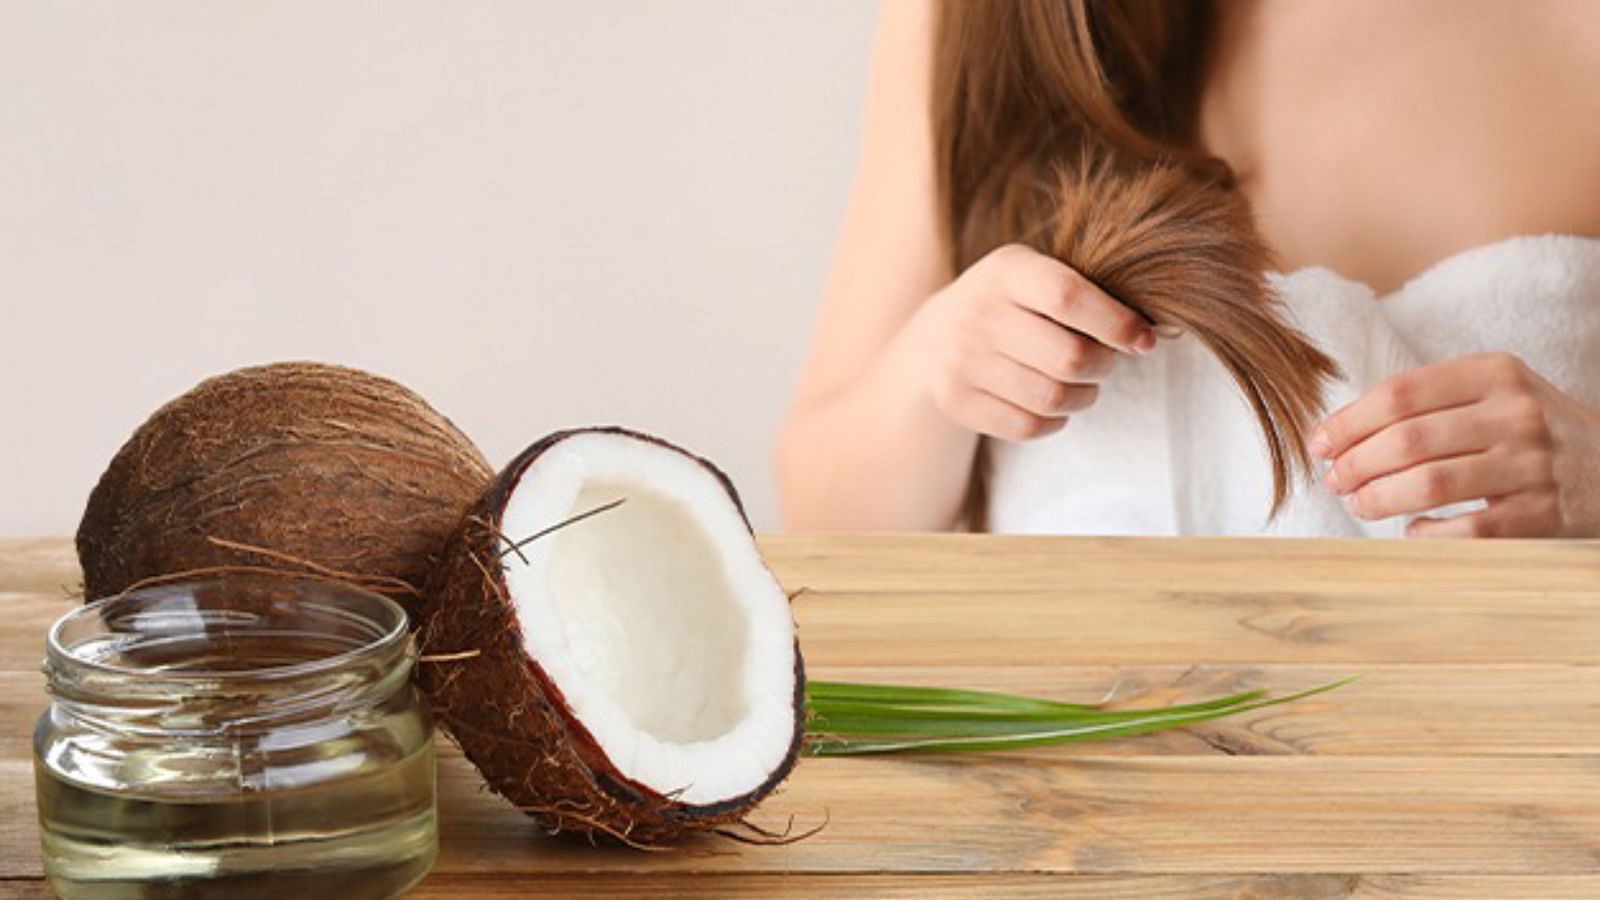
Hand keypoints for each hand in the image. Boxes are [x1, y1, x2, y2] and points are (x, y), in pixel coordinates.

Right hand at [904, 243, 1154, 441]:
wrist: (931, 338)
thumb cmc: (1008, 303)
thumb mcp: (1033, 275)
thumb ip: (1082, 293)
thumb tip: (1144, 336)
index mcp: (1006, 271)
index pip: (1068, 297)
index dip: (1116, 323)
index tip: (1143, 341)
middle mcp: (979, 314)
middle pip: (1069, 357)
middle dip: (1104, 365)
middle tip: (1105, 361)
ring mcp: (963, 361)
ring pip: (1052, 398)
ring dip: (1084, 396)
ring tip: (1083, 384)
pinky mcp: (957, 401)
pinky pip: (1027, 427)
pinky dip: (1054, 420)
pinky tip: (1053, 404)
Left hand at [1312, 353, 1599, 536]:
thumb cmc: (1530, 431)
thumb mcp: (1494, 394)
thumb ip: (1428, 402)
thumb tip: (1339, 434)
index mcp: (1496, 373)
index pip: (1400, 394)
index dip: (1348, 422)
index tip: (1319, 445)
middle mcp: (1517, 413)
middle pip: (1407, 440)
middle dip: (1355, 464)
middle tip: (1334, 481)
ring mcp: (1533, 464)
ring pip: (1430, 484)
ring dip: (1379, 499)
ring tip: (1359, 505)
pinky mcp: (1544, 514)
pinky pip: (1468, 530)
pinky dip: (1428, 534)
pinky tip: (1413, 531)